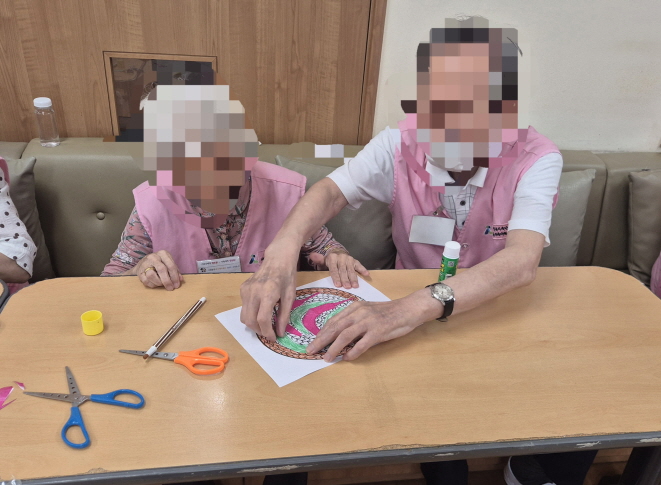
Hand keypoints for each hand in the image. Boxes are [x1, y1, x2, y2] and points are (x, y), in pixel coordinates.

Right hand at [134, 250, 183, 290]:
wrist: (143, 264)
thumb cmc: (160, 264)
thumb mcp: (168, 264)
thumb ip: (175, 271)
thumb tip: (180, 280)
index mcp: (163, 254)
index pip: (171, 265)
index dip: (175, 277)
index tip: (177, 285)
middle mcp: (153, 257)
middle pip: (161, 269)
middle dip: (167, 281)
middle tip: (170, 288)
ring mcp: (145, 263)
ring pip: (151, 275)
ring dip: (159, 282)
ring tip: (162, 284)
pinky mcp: (139, 271)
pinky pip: (146, 281)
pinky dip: (152, 285)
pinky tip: (155, 284)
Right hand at [240, 245, 298, 340]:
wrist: (277, 259)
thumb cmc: (287, 276)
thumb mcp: (290, 297)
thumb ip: (284, 316)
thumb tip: (280, 333)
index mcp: (268, 293)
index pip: (262, 319)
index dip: (267, 332)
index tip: (274, 338)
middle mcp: (253, 292)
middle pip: (250, 320)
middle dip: (259, 331)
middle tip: (269, 333)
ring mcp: (246, 290)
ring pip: (244, 316)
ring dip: (253, 325)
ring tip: (265, 325)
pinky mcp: (242, 288)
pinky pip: (244, 307)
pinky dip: (251, 314)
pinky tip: (260, 311)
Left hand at [306, 289, 443, 361]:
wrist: (409, 309)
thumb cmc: (389, 312)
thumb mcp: (368, 311)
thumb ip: (355, 320)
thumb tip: (340, 336)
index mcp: (355, 308)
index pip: (334, 321)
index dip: (322, 332)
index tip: (313, 341)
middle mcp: (359, 313)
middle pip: (335, 328)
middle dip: (321, 340)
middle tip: (310, 350)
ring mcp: (369, 322)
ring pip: (345, 336)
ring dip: (333, 348)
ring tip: (326, 357)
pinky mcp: (378, 331)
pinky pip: (362, 344)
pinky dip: (353, 352)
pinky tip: (347, 358)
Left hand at [308, 250, 369, 288]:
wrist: (337, 253)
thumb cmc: (329, 261)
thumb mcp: (322, 261)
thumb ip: (318, 260)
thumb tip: (312, 255)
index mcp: (332, 258)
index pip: (334, 269)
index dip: (336, 277)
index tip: (338, 285)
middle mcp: (341, 257)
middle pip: (343, 270)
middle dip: (345, 279)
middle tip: (347, 287)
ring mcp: (349, 259)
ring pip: (351, 269)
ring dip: (354, 278)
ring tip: (355, 286)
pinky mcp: (354, 260)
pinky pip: (359, 265)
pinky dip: (363, 269)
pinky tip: (367, 274)